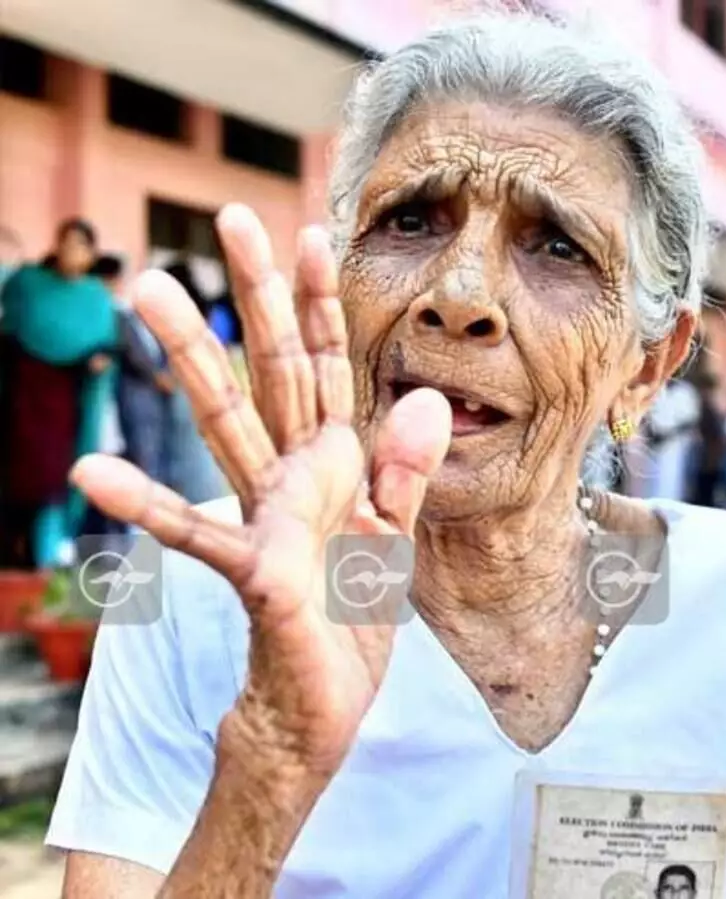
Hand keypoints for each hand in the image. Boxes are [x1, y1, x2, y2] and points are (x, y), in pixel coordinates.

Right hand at [70, 204, 451, 781]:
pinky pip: (195, 532)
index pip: (328, 368)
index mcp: (333, 463)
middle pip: (273, 368)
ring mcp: (266, 515)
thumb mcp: (395, 535)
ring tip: (148, 288)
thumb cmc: (352, 615)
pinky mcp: (255, 568)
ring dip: (191, 355)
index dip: (322, 305)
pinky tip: (92, 472)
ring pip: (226, 420)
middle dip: (257, 295)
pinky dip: (145, 504)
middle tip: (231, 215)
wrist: (324, 700)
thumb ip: (406, 469)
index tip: (315, 234)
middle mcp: (290, 474)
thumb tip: (424, 394)